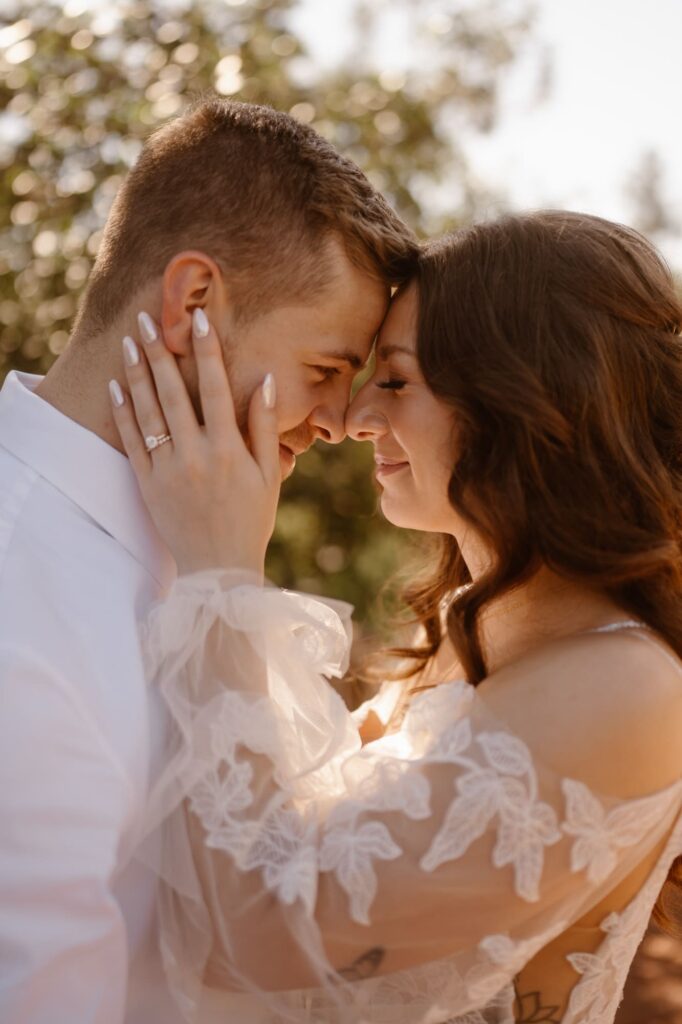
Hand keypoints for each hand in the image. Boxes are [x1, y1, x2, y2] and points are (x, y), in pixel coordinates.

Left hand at [109, 308, 280, 576]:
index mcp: (228, 449)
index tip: (197, 319)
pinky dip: (123, 411)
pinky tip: (117, 385)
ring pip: (148, 412)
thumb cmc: (250, 519)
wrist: (218, 567)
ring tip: (131, 342)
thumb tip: (265, 380)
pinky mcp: (147, 483)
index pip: (215, 388)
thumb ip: (264, 426)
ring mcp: (168, 469)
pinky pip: (132, 440)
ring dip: (137, 374)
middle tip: (147, 319)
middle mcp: (195, 454)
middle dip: (160, 352)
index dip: (205, 351)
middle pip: (173, 392)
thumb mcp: (269, 474)